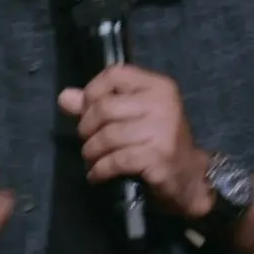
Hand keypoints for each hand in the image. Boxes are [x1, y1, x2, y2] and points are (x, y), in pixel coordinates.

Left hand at [58, 64, 212, 220]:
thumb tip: (64, 98)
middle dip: (87, 128)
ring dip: (92, 151)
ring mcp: (162, 131)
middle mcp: (163, 104)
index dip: (92, 92)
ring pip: (108, 136)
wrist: (189, 178)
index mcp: (158, 86)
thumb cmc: (158, 142)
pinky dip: (100, 169)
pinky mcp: (158, 157)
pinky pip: (116, 160)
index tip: (86, 112)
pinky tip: (97, 174)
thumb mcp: (132, 117)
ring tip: (92, 159)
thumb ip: (99, 104)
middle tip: (87, 141)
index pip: (115, 75)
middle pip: (105, 107)